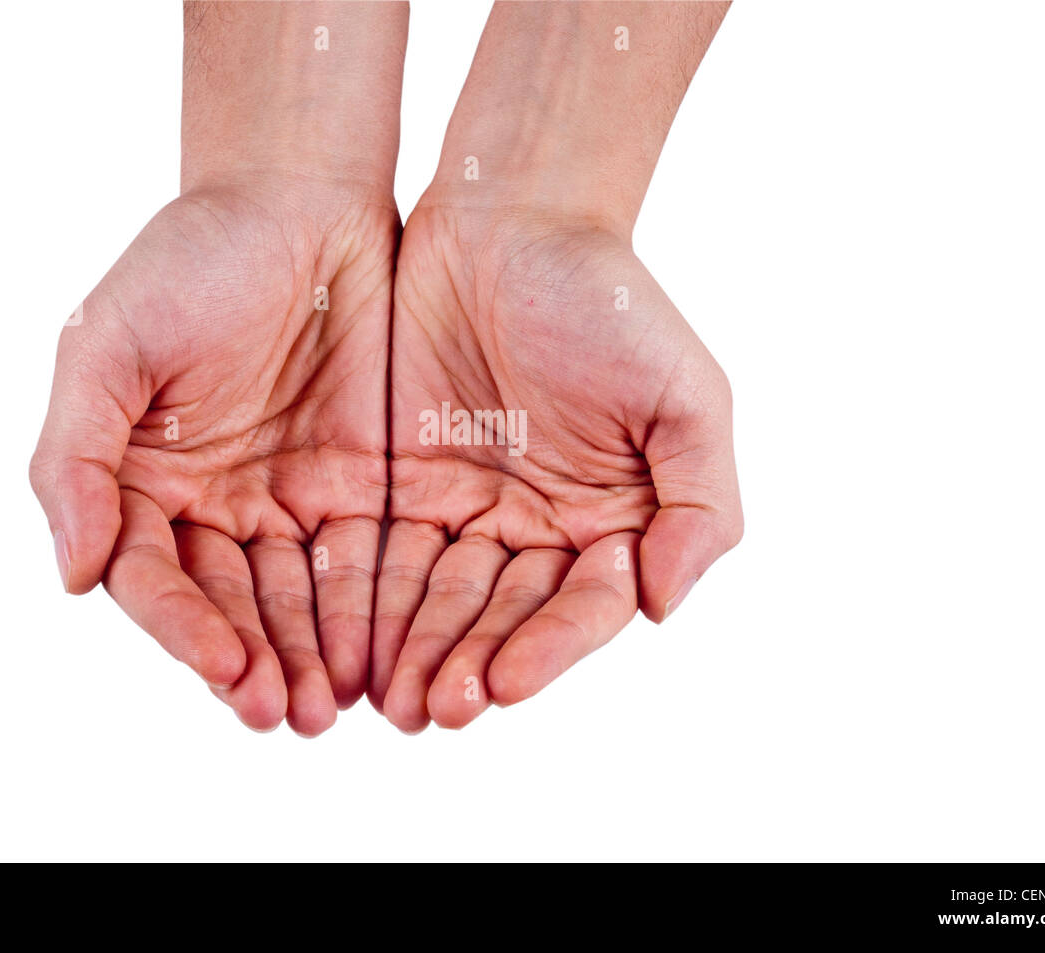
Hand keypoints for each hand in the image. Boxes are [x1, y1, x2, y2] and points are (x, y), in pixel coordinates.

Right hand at [30, 182, 394, 734]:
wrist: (302, 200)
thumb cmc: (191, 260)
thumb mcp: (107, 345)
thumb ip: (76, 458)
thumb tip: (71, 576)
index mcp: (142, 485)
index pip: (156, 578)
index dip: (186, 629)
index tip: (225, 669)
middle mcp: (214, 507)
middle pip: (231, 604)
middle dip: (258, 663)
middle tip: (286, 717)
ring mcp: (290, 500)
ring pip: (299, 599)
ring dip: (314, 656)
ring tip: (334, 709)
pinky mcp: (364, 485)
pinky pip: (367, 560)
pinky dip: (371, 611)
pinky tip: (386, 654)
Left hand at [372, 200, 742, 729]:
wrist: (511, 218)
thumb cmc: (611, 298)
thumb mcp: (685, 397)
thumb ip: (698, 507)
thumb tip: (663, 606)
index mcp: (612, 523)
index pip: (582, 607)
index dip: (548, 649)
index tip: (507, 685)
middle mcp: (540, 531)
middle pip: (503, 616)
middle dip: (469, 664)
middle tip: (432, 713)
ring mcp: (468, 510)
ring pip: (438, 598)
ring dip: (415, 651)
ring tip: (389, 702)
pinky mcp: (400, 484)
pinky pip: (381, 552)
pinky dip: (366, 601)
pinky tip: (346, 645)